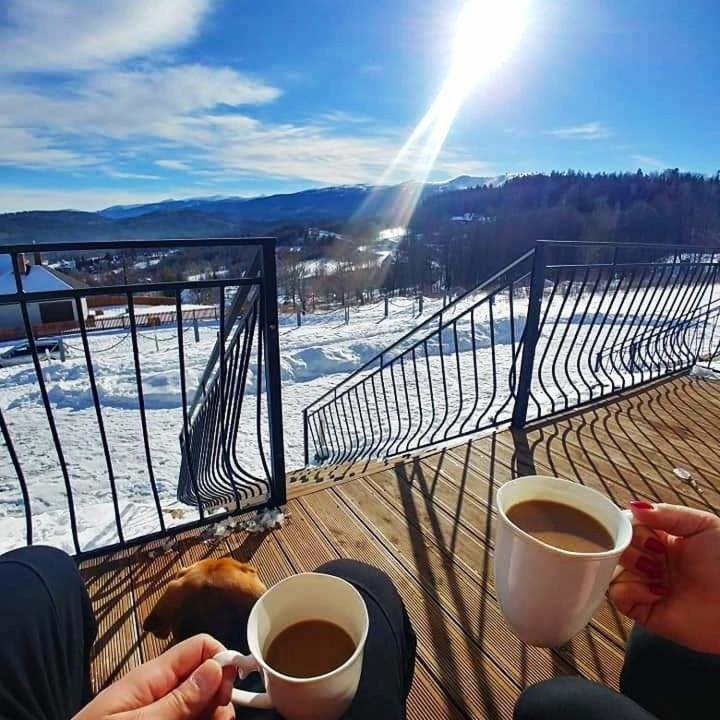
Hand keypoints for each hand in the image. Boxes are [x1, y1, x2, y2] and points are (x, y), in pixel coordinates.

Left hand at [73, 634, 235, 719]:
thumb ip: (179, 698)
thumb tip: (216, 665)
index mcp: (152, 676)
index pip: (200, 646)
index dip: (220, 663)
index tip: (225, 694)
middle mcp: (160, 690)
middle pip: (208, 680)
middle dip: (219, 701)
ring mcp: (161, 712)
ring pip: (203, 706)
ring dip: (213, 718)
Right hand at [609, 502, 719, 653]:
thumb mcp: (703, 526)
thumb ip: (667, 513)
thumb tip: (633, 506)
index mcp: (663, 538)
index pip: (628, 524)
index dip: (628, 525)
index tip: (640, 528)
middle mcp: (651, 560)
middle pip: (616, 544)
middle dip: (630, 545)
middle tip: (654, 551)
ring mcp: (645, 584)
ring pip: (611, 567)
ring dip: (632, 566)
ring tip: (656, 572)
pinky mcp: (643, 609)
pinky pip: (616, 594)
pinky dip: (630, 590)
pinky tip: (655, 591)